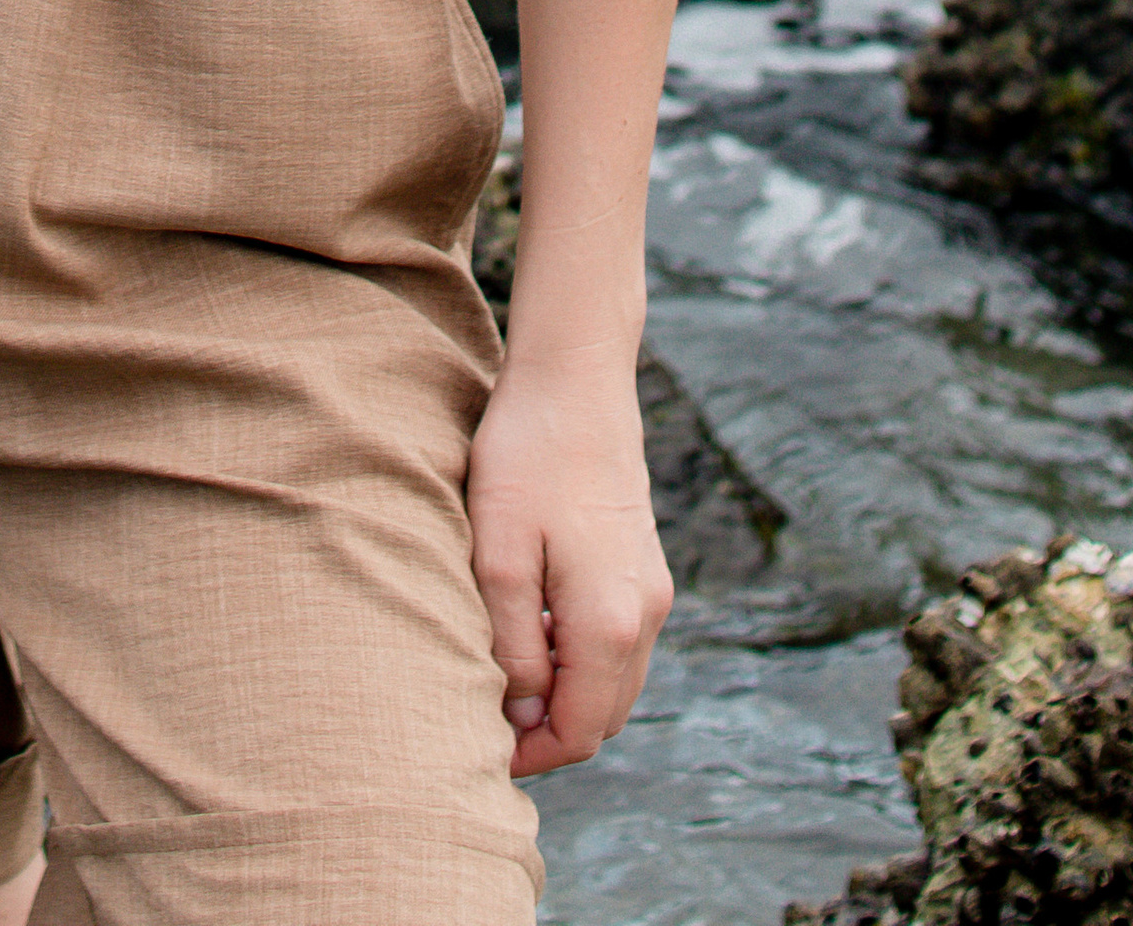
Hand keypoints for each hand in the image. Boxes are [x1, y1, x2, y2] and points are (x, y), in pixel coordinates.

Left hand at [466, 351, 673, 777]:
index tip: (481, 746)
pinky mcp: (644, 565)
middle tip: (488, 721)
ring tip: (505, 676)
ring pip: (614, 683)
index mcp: (610, 622)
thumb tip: (523, 713)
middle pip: (602, 717)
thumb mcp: (498, 555)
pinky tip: (534, 630)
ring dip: (566, 698)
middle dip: (551, 735)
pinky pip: (619, 644)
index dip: (531, 755)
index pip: (580, 733)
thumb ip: (513, 645)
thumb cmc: (526, 458)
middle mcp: (645, 615)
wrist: (576, 378)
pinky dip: (581, 661)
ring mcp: (651, 589)